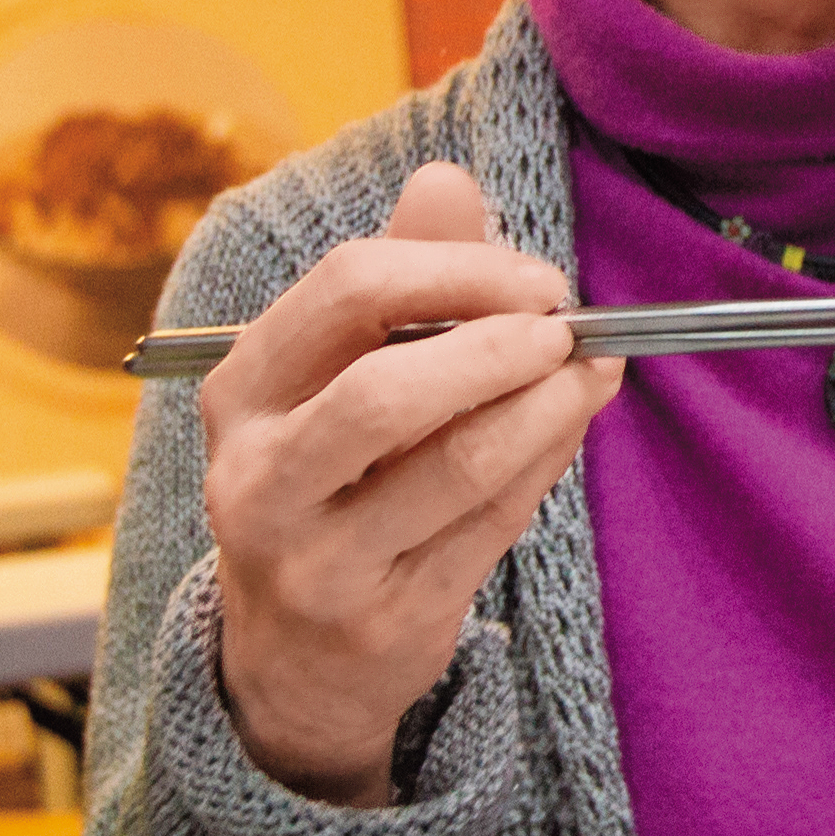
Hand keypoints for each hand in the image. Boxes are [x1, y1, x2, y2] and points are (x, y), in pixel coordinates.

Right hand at [201, 161, 622, 806]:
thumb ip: (393, 277)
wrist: (294, 657)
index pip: (347, 291)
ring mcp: (317, 561)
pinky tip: (572, 423)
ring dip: (547, 405)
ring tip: (591, 370)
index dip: (457, 269)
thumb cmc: (330, 477)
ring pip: (457, 465)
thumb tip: (446, 178)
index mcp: (242, 393)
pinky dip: (547, 462)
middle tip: (565, 324)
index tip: (533, 276)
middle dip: (498, 343)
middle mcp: (259, 479)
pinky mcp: (385, 621)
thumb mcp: (334, 376)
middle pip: (387, 389)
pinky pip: (491, 524)